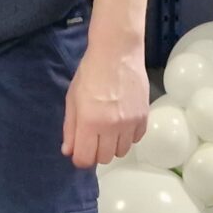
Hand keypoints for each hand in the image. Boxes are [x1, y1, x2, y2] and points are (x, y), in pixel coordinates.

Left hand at [62, 35, 149, 169]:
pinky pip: (136, 139)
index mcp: (90, 122)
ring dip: (113, 145)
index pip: (85, 159)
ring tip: (108, 128)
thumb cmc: (90, 73)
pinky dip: (128, 136)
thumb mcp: (73, 99)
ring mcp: (130, 123)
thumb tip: (68, 152)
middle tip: (93, 136)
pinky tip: (122, 121)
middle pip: (104, 158)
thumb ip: (70, 128)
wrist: (118, 53)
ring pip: (122, 151)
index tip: (79, 150)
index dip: (80, 158)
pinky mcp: (144, 117)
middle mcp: (111, 127)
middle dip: (96, 152)